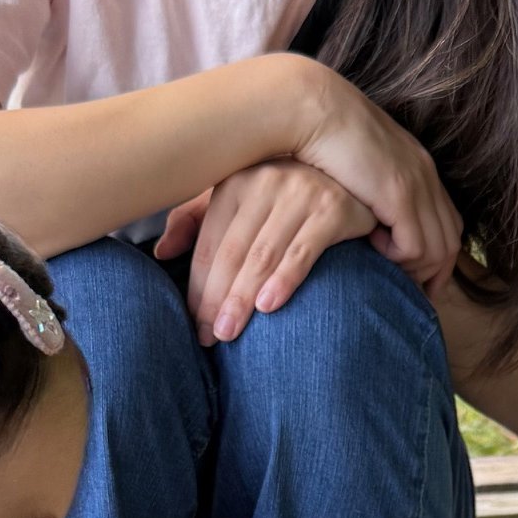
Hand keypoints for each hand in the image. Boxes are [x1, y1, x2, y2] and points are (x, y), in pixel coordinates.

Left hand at [156, 159, 376, 342]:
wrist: (356, 180)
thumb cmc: (290, 199)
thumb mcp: (241, 202)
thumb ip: (197, 221)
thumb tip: (161, 251)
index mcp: (237, 182)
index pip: (212, 243)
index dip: (199, 285)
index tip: (193, 321)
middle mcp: (266, 182)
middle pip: (233, 252)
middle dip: (217, 298)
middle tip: (208, 337)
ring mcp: (302, 193)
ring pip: (262, 255)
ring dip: (242, 298)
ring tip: (229, 333)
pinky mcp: (334, 210)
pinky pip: (303, 251)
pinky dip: (284, 279)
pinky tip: (268, 307)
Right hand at [288, 60, 463, 298]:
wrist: (313, 108)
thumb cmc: (321, 136)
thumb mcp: (358, 166)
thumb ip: (371, 190)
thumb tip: (371, 218)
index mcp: (419, 166)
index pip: (448, 222)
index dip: (438, 255)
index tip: (421, 280)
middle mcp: (426, 174)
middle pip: (451, 239)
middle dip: (436, 273)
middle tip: (412, 293)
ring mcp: (417, 183)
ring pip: (438, 248)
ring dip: (413, 267)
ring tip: (383, 267)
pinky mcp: (400, 194)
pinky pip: (415, 245)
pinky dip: (398, 255)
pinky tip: (371, 243)